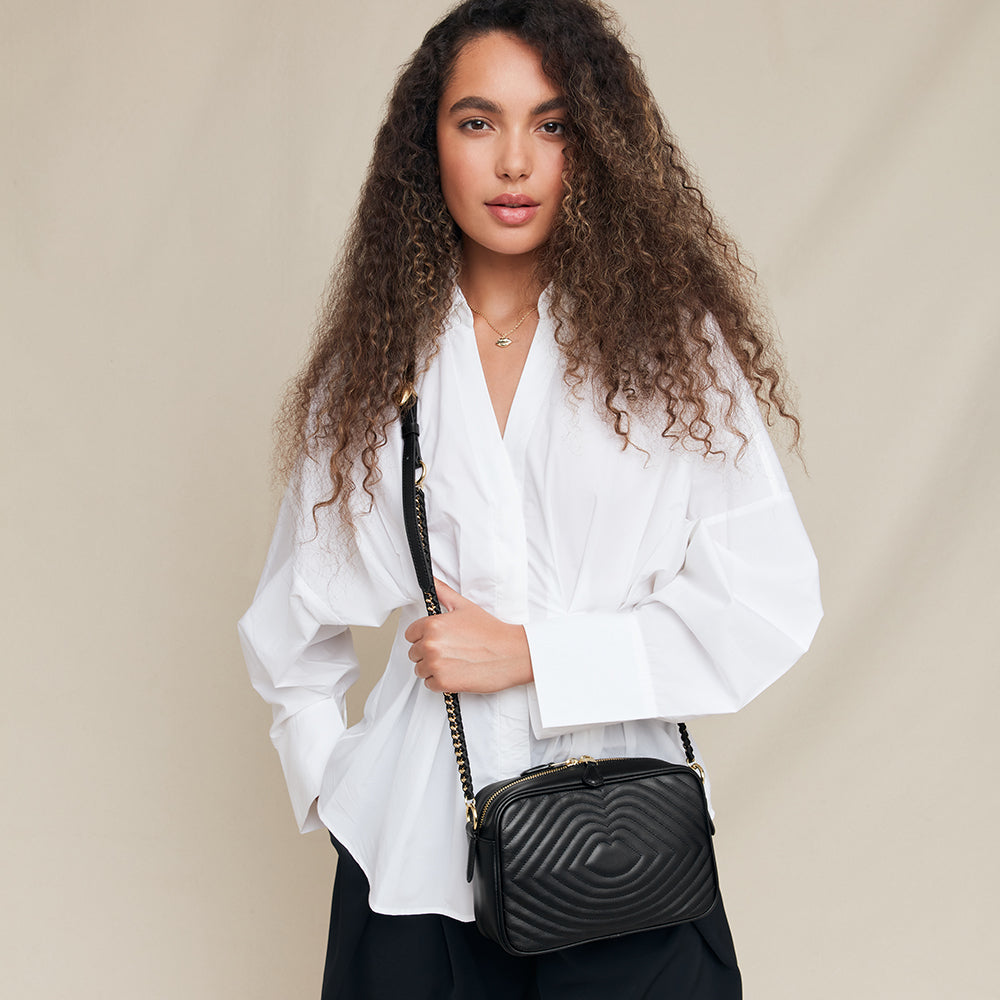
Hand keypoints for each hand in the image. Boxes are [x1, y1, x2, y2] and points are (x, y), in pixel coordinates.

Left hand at [404, 579, 532, 693]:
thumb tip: (431, 578)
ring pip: (420, 670)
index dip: (423, 637)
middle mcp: (431, 644)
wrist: (511, 653)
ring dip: (433, 668)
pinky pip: (429, 684)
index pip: (410, 635)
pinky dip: (440, 682)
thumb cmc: (491, 631)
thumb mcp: (465, 606)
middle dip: (428, 653)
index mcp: (433, 625)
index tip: (438, 639)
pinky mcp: (443, 683)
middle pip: (414, 653)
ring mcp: (436, 665)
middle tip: (450, 651)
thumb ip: (443, 592)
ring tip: (454, 661)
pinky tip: (456, 672)